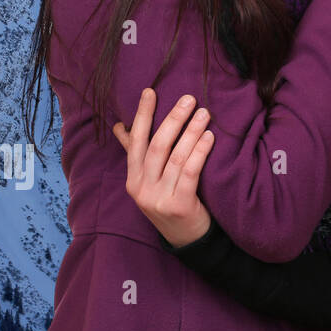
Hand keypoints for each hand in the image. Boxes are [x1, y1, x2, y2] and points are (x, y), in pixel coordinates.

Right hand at [112, 88, 215, 247]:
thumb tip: (120, 126)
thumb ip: (138, 154)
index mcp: (133, 179)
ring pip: (175, 157)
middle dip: (173, 119)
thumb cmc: (171, 201)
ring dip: (191, 131)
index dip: (142, 115)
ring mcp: (158, 198)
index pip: (135, 141)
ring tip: (204, 113)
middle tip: (189, 99)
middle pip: (157, 146)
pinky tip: (210, 137)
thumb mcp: (149, 180)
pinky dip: (200, 152)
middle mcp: (141, 188)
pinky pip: (190, 172)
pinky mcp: (179, 206)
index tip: (150, 91)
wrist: (187, 239)